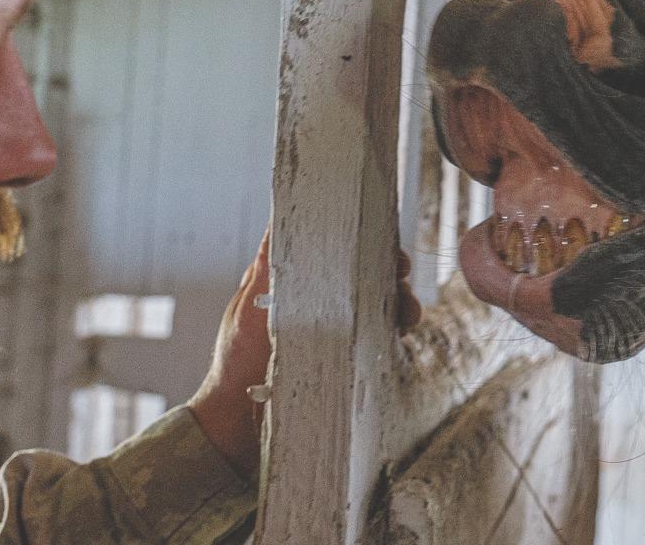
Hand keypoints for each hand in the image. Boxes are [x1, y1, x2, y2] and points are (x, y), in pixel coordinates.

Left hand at [186, 231, 423, 475]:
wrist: (236, 423)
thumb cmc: (235, 363)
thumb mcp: (248, 309)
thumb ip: (268, 270)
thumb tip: (277, 222)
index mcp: (297, 285)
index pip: (338, 254)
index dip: (365, 247)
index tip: (384, 246)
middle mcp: (320, 307)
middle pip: (366, 280)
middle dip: (390, 276)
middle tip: (401, 280)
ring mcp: (335, 335)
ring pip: (378, 311)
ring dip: (398, 307)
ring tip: (408, 314)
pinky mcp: (344, 364)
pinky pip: (376, 344)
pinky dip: (391, 337)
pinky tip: (398, 338)